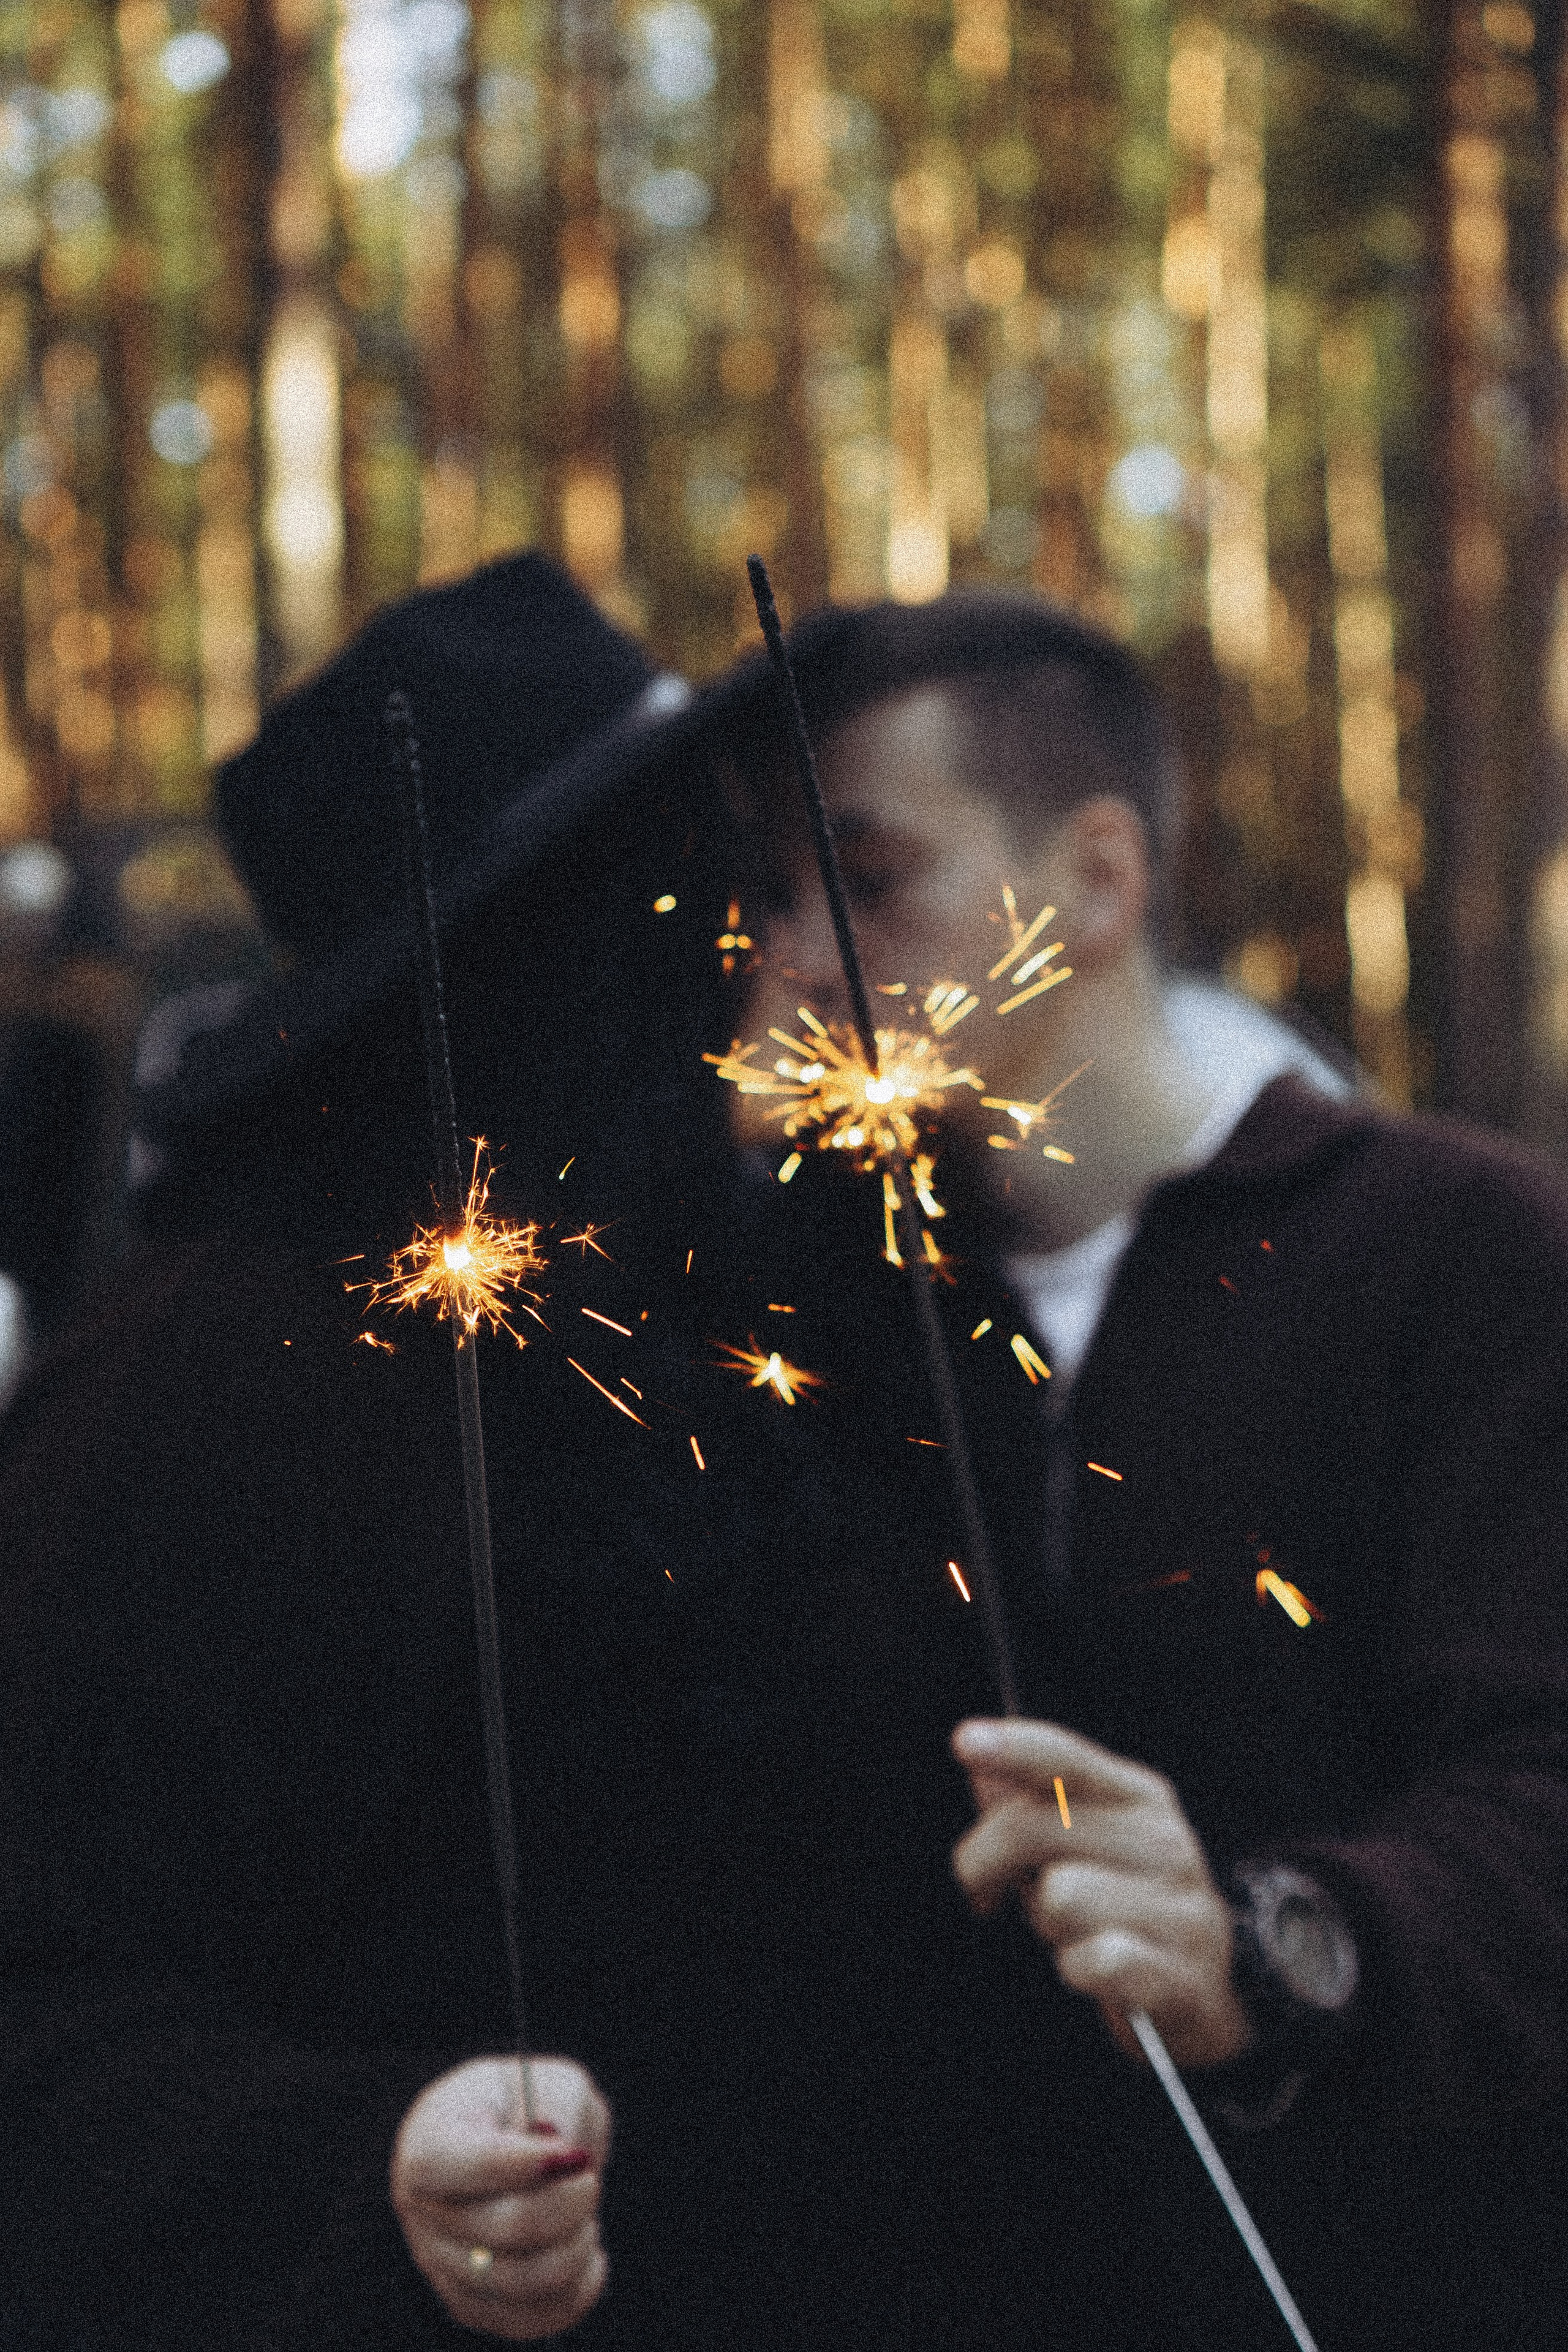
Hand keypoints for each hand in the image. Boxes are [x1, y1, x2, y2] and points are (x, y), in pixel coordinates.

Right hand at [391, 2055, 610, 2339]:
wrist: (500, 2139)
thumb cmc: (522, 2103)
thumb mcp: (543, 2077)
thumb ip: (558, 2106)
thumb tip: (566, 2159)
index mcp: (428, 2143)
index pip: (461, 2165)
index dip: (522, 2164)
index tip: (573, 2153)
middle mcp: (421, 2210)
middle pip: (503, 2229)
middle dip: (568, 2202)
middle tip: (589, 2176)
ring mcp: (440, 2265)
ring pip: (522, 2281)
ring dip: (575, 2246)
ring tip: (585, 2214)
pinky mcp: (470, 2304)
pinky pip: (532, 2319)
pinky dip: (577, 2289)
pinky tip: (587, 2252)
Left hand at [951, 1718, 1252, 2068]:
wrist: (1205, 1994)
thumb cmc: (1123, 1908)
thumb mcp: (1080, 1847)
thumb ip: (1032, 1805)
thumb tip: (980, 1766)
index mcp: (1139, 1798)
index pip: (1067, 1759)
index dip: (1014, 1748)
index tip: (964, 1741)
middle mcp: (1166, 1842)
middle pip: (1033, 1828)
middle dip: (985, 1864)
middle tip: (987, 1891)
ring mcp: (1180, 1909)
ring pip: (1059, 1897)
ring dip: (1046, 1925)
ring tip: (1068, 1932)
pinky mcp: (1181, 1975)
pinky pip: (1094, 1960)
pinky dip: (1078, 1970)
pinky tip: (1093, 1970)